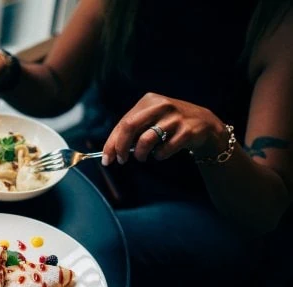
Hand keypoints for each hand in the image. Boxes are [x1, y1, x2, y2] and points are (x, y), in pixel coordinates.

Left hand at [102, 92, 226, 164]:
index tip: (107, 159)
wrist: (205, 123)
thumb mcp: (152, 118)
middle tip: (121, 160)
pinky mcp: (186, 131)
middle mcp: (161, 105)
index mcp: (149, 100)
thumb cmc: (170, 123)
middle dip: (120, 147)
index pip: (123, 123)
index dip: (112, 143)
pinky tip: (161, 153)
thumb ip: (134, 130)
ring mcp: (175, 117)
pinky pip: (164, 150)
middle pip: (129, 127)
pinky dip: (159, 156)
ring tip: (142, 157)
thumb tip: (112, 149)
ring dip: (140, 154)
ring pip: (146, 140)